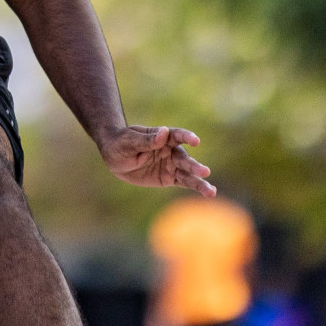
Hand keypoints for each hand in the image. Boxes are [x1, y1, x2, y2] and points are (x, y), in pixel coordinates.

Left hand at [98, 125, 215, 195]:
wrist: (113, 156)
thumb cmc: (121, 143)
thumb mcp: (129, 141)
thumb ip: (146, 140)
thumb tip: (163, 133)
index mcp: (163, 137)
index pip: (177, 135)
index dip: (186, 137)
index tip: (195, 141)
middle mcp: (171, 150)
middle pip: (185, 158)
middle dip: (194, 166)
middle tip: (204, 172)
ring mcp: (171, 165)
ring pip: (187, 173)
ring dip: (199, 181)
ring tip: (211, 191)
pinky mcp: (168, 177)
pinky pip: (183, 182)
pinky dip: (195, 187)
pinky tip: (208, 193)